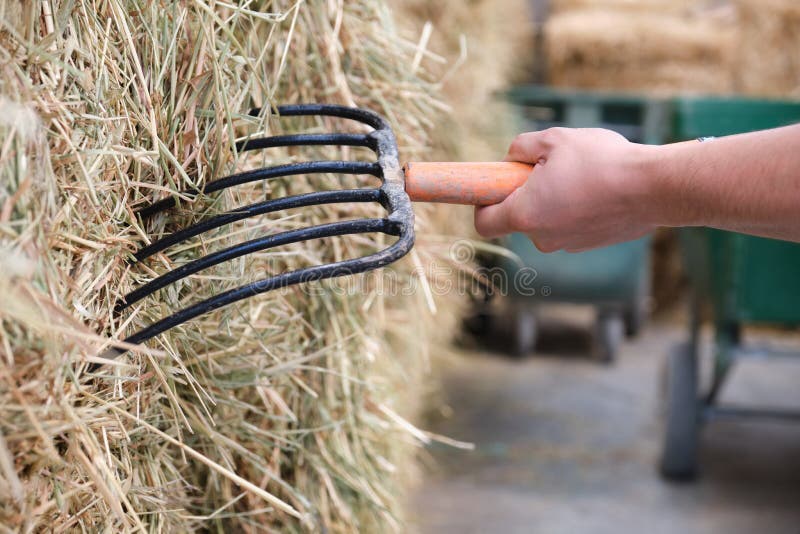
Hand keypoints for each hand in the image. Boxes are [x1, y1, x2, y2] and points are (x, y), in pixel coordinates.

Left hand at [474, 128, 656, 251]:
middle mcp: (542, 238)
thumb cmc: (600, 161)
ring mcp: (568, 244)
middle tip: (548, 167)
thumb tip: (511, 157)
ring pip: (547, 220)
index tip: (493, 187)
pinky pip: (571, 224)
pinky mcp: (591, 244)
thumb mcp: (553, 139)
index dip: (481, 204)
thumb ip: (521, 147)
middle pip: (518, 218)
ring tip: (580, 173)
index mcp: (525, 215)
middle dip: (525, 193)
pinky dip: (576, 208)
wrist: (654, 188)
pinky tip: (598, 187)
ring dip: (553, 198)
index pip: (484, 224)